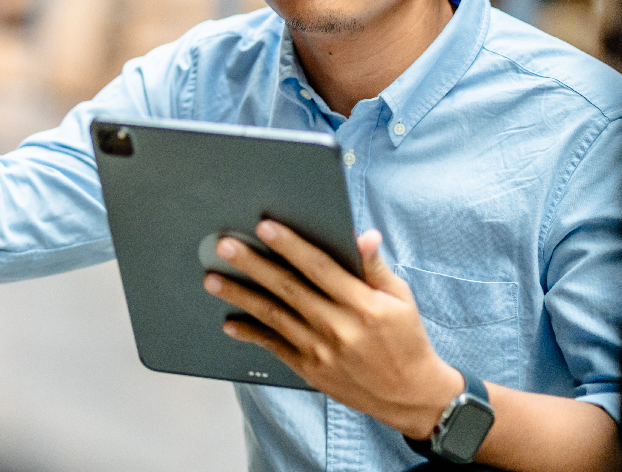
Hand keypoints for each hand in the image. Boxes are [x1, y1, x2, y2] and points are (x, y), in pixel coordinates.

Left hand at [204, 221, 462, 438]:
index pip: (320, 268)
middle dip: (253, 265)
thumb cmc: (405, 338)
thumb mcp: (400, 298)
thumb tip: (363, 235)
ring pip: (273, 316)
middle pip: (288, 289)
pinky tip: (229, 321)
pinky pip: (274, 347)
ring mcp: (321, 351)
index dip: (291, 246)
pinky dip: (250, 334)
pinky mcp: (310, 369)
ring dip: (240, 296)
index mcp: (363, 306)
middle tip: (224, 246)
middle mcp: (339, 328)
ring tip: (212, 279)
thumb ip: (375, 266)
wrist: (409, 395)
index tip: (264, 226)